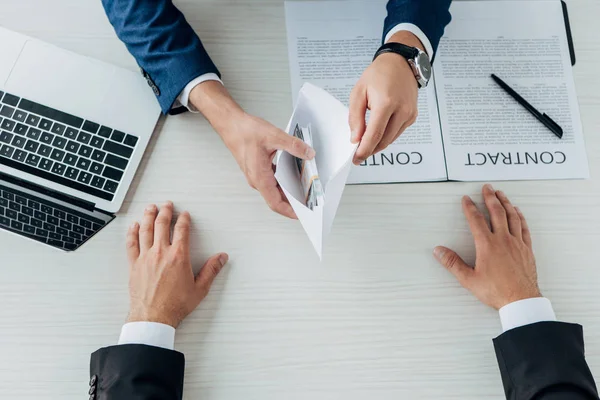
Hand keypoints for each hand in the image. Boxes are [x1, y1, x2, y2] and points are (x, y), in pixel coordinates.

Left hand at [126, 202, 228, 327]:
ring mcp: (145, 257)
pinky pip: (132, 243)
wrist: (154, 317)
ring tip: (150, 208)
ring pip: (145, 230)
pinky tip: (134, 226)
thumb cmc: (175, 305)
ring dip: (149, 216)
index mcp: (179, 256)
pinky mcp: (134, 265)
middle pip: (162, 225)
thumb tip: (221, 258)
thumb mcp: (200, 288)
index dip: (183, 219)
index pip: (181, 230)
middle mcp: (161, 253)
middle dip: (165, 212)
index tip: (184, 215)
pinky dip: (133, 232)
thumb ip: (211, 270)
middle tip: (167, 205)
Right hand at [190, 81, 315, 218]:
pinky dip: (284, 182)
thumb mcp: (274, 136)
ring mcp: (257, 175)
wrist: (231, 124)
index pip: (275, 203)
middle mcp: (257, 179)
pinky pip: (273, 181)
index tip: (302, 215)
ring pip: (275, 190)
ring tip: (305, 191)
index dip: (289, 211)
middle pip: (277, 199)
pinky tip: (294, 176)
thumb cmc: (244, 132)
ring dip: (289, 192)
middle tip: (309, 203)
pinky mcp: (258, 169)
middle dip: (293, 203)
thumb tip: (308, 153)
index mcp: (260, 177)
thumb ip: (293, 146)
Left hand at [349, 31, 421, 164]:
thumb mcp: (359, 92)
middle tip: (358, 154)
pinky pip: (397, 132)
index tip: (356, 159)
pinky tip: (378, 131)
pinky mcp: (412, 116)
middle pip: (384, 141)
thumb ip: (356, 117)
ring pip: (391, 139)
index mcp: (386, 103)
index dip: (364, 150)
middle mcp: (401, 110)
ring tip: (365, 142)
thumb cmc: (378, 74)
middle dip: (370, 150)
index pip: (374, 135)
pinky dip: (386, 136)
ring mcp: (409, 114)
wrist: (400, 63)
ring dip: (378, 144)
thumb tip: (355, 139)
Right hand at [433, 184, 540, 309]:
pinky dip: (520, 217)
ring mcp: (517, 243)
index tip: (466, 199)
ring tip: (501, 194)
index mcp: (487, 245)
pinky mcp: (527, 249)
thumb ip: (453, 263)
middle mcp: (503, 240)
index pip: (476, 220)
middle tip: (486, 188)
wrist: (521, 300)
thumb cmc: (496, 291)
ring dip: (505, 203)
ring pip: (512, 216)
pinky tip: (517, 212)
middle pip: (496, 212)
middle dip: (490, 198)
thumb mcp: (469, 279)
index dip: (469, 207)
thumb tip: (439, 251)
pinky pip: (524, 227)